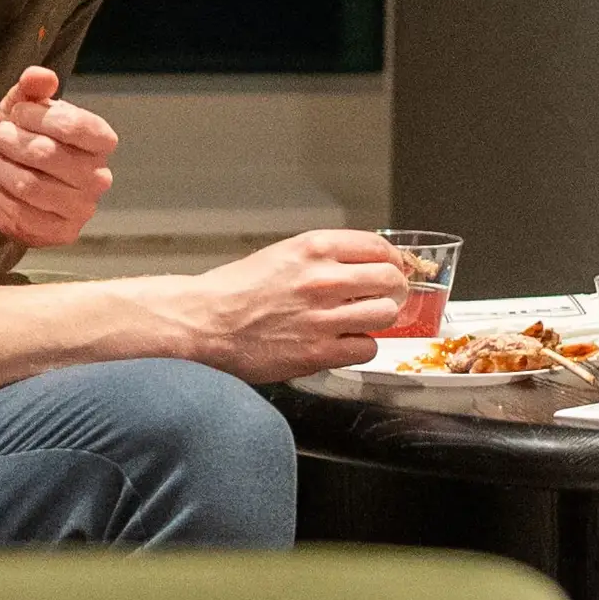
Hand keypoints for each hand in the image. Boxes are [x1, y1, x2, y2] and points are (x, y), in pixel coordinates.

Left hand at [0, 67, 116, 248]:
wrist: (4, 182)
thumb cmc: (20, 138)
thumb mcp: (21, 108)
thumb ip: (32, 88)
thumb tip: (40, 75)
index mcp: (100, 140)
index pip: (75, 126)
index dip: (37, 116)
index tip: (17, 113)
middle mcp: (100, 176)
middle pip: (47, 154)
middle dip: (12, 141)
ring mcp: (83, 208)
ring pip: (30, 185)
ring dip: (1, 168)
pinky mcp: (63, 233)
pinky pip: (22, 215)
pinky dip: (0, 196)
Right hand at [159, 228, 411, 383]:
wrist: (204, 322)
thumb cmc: (236, 290)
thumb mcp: (282, 255)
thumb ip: (323, 257)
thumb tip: (362, 264)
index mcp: (314, 249)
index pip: (379, 248)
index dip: (392, 261)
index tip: (392, 269)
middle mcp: (323, 280)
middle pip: (391, 280)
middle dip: (394, 290)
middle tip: (386, 297)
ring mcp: (323, 317)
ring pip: (386, 314)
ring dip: (380, 319)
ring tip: (364, 322)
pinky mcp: (319, 352)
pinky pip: (367, 349)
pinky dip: (361, 348)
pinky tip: (344, 343)